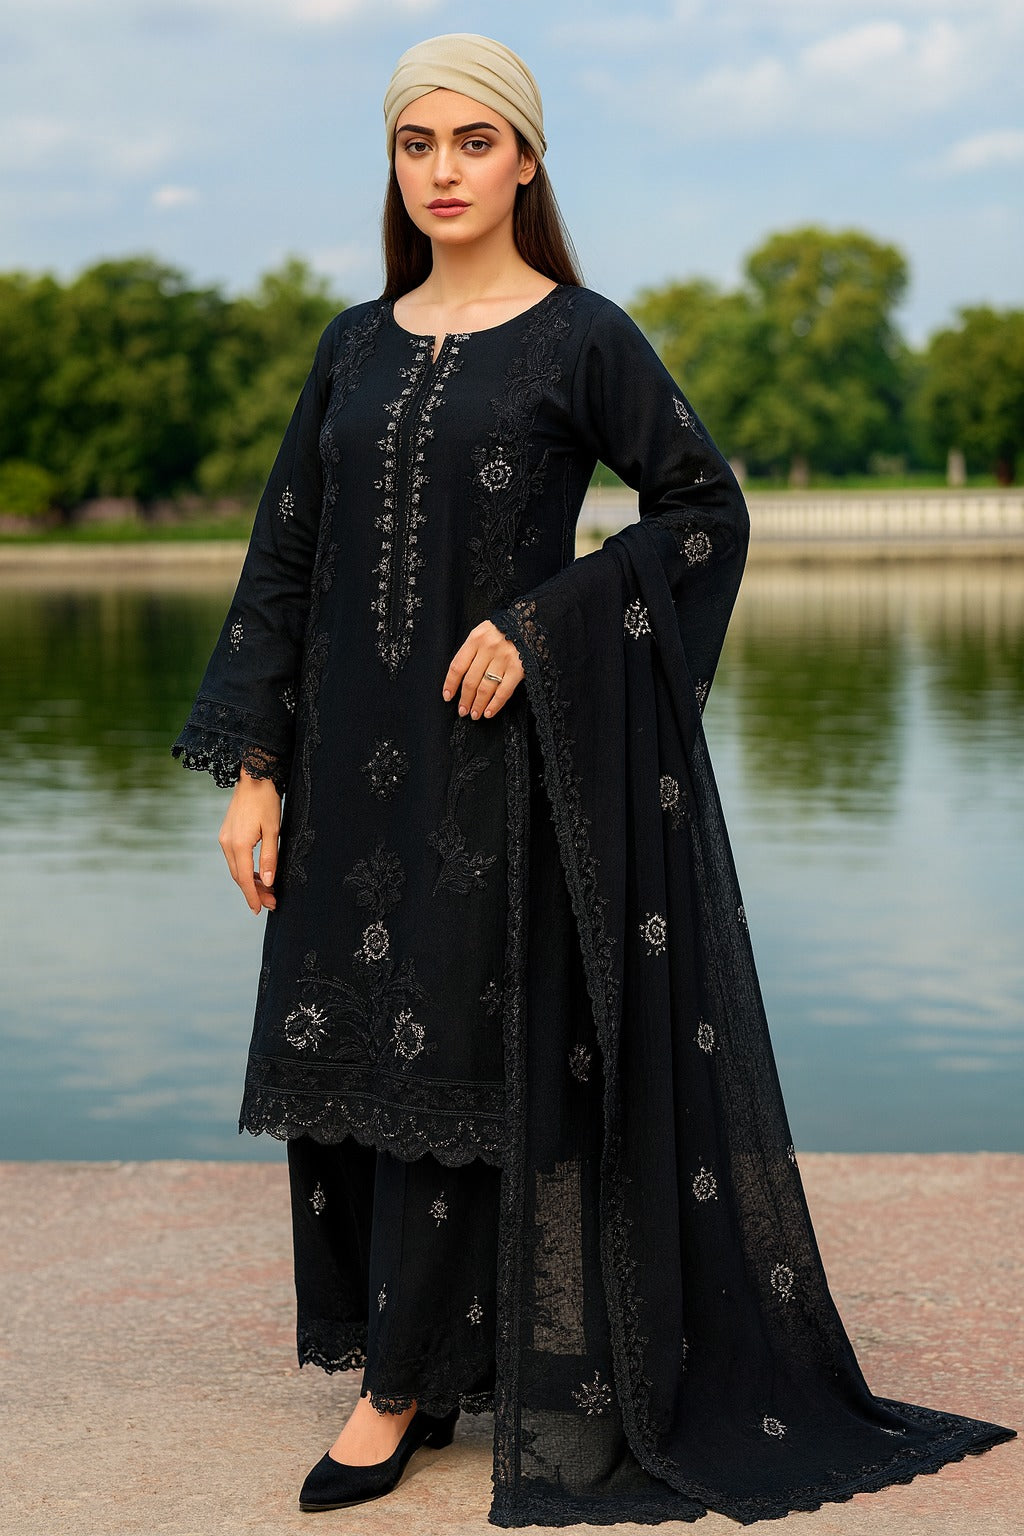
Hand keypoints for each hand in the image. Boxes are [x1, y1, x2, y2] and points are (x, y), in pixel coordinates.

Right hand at [218, 767, 280, 913]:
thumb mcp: (273, 830)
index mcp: (238, 844)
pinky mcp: (226, 834)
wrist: (254, 778)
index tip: (260, 909)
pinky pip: (235, 859)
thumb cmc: (267, 801)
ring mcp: (224, 838)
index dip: (253, 896)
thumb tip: (268, 883)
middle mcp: (227, 843)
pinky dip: (245, 870)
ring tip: (267, 892)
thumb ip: (270, 858)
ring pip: (236, 869)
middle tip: (270, 903)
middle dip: (253, 892)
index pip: (245, 878)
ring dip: (250, 882)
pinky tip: (258, 875)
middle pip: (239, 876)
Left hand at [442, 620, 524, 719]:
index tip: (448, 697)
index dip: (450, 684)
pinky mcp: (519, 668)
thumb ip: (471, 650)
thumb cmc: (503, 629)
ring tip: (474, 714)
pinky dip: (495, 704)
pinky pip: (504, 691)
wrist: (528, 622)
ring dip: (478, 705)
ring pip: (486, 688)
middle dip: (465, 699)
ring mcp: (504, 658)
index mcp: (476, 639)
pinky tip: (489, 713)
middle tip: (462, 711)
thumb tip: (459, 679)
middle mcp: (489, 648)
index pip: (457, 666)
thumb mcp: (483, 632)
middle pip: (471, 680)